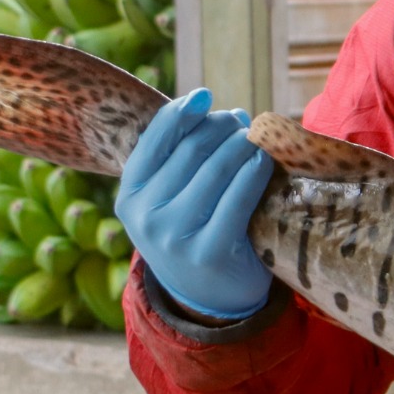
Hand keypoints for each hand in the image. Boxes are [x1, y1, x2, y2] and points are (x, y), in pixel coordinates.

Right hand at [118, 88, 275, 319]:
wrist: (208, 297)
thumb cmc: (192, 230)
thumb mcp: (169, 197)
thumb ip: (176, 156)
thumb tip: (204, 100)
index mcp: (128, 196)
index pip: (155, 139)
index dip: (182, 111)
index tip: (205, 96)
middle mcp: (145, 216)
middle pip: (191, 149)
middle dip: (222, 126)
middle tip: (243, 121)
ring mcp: (175, 236)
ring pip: (216, 168)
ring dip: (243, 144)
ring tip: (257, 139)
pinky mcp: (209, 252)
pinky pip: (239, 197)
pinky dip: (255, 171)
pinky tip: (265, 162)